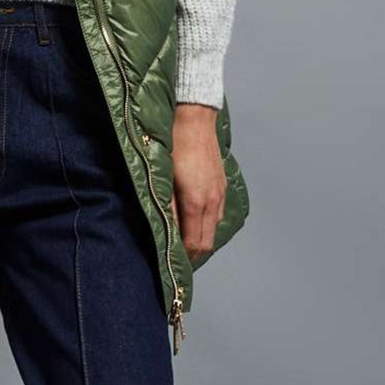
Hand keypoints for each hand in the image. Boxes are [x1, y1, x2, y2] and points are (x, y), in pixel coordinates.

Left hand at [169, 103, 225, 261]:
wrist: (194, 118)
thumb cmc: (174, 144)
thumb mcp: (163, 176)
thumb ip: (165, 205)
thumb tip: (164, 230)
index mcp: (197, 202)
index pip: (195, 243)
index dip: (185, 258)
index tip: (173, 266)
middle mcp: (212, 201)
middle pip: (207, 242)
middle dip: (193, 254)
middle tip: (177, 261)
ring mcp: (219, 193)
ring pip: (213, 228)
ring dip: (200, 239)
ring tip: (183, 243)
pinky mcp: (221, 185)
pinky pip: (217, 213)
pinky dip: (207, 224)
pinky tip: (194, 221)